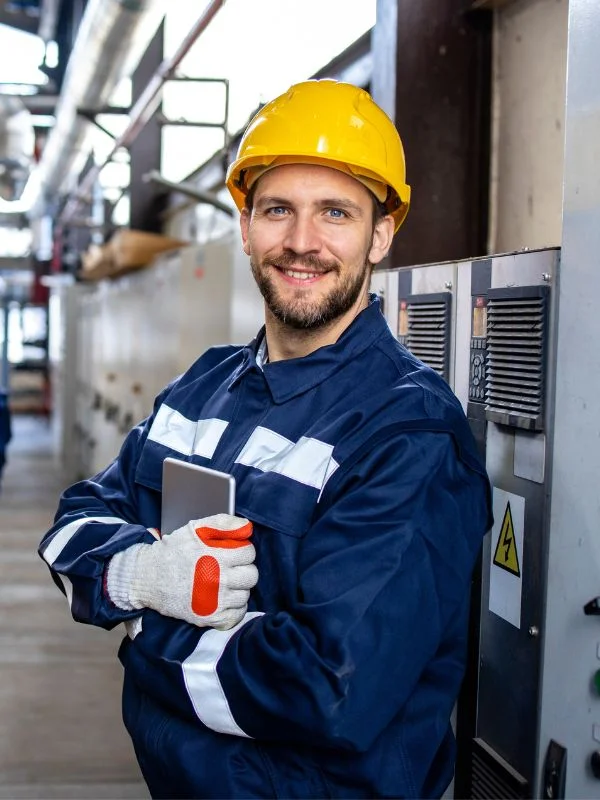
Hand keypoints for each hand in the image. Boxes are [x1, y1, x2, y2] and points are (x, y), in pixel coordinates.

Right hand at [108, 514, 257, 629]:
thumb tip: (247, 528)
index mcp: (218, 556)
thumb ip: (224, 523)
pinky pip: (236, 616)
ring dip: (238, 589)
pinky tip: (223, 600)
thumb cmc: (173, 550)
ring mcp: (214, 601)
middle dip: (243, 570)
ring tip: (224, 583)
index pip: (249, 553)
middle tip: (230, 569)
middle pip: (251, 576)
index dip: (242, 551)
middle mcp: (218, 579)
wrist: (148, 577)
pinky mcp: (208, 618)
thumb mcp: (196, 528)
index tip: (233, 553)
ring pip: (245, 595)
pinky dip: (233, 609)